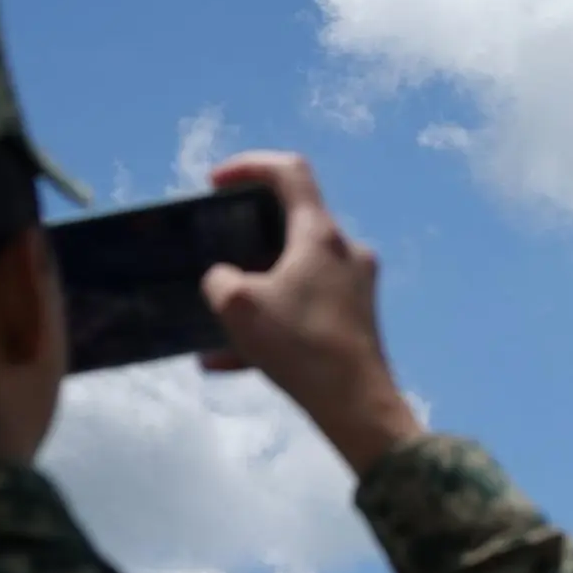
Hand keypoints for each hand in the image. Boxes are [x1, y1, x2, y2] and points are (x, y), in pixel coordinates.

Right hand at [196, 151, 423, 475]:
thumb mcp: (238, 307)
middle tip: (217, 251)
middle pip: (293, 224)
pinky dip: (270, 326)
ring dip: (254, 293)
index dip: (250, 165)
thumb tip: (225, 279)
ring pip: (295, 275)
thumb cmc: (300, 345)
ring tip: (215, 323)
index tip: (216, 182)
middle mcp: (345, 251)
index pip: (290, 172)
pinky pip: (304, 311)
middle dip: (248, 237)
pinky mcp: (357, 320)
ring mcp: (356, 286)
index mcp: (320, 235)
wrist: (357, 406)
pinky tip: (229, 362)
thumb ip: (220, 280)